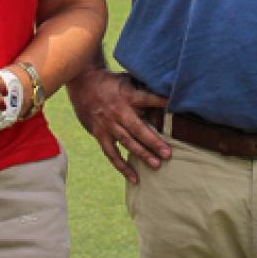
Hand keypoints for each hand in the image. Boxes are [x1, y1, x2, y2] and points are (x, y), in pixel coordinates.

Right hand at [65, 67, 170, 183]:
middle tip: (168, 154)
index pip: (147, 99)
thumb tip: (166, 93)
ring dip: (142, 154)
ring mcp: (108, 124)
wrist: (82, 82)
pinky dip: (122, 166)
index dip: (160, 102)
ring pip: (126, 142)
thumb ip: (142, 88)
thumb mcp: (126, 79)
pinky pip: (111, 153)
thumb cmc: (110, 81)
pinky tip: (134, 178)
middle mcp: (118, 111)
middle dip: (153, 142)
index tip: (174, 106)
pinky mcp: (99, 133)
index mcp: (127, 95)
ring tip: (156, 165)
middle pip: (137, 128)